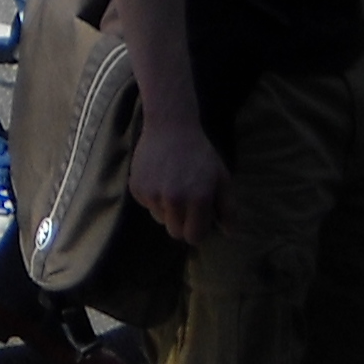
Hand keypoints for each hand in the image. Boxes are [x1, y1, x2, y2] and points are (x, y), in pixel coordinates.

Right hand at [131, 111, 230, 244]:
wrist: (169, 127)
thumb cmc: (200, 154)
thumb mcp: (222, 179)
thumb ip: (228, 209)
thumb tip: (227, 233)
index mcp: (198, 200)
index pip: (193, 236)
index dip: (198, 231)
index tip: (199, 221)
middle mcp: (173, 200)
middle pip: (174, 232)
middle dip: (182, 224)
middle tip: (186, 207)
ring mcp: (152, 193)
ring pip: (159, 218)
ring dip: (166, 211)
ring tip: (172, 189)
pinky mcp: (136, 187)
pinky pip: (146, 204)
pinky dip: (153, 198)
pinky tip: (159, 180)